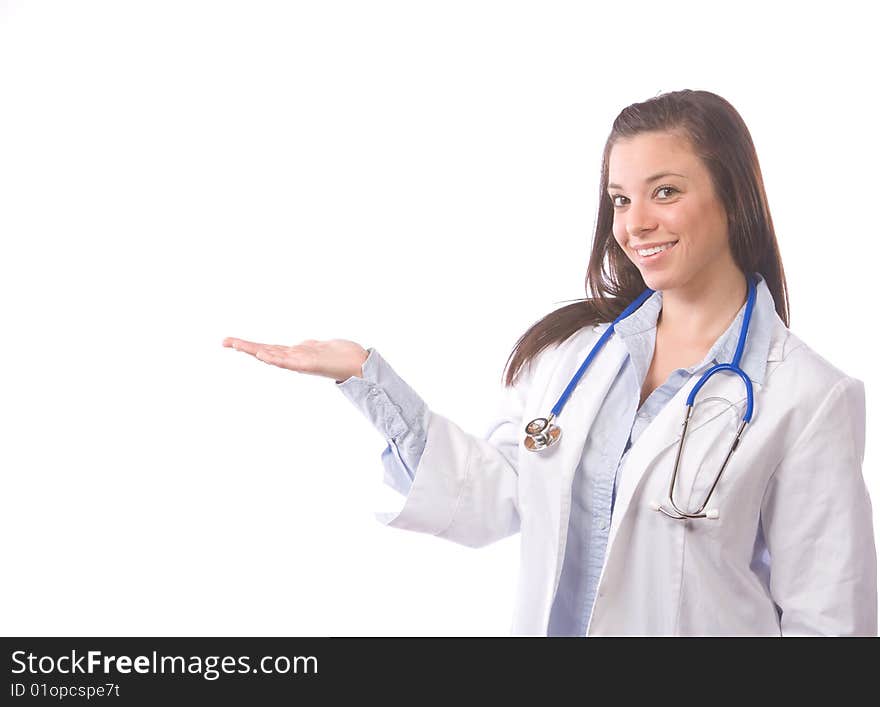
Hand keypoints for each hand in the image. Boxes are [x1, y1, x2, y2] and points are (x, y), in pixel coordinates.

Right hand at [222, 337, 368, 381]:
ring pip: (273, 356)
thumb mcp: (318, 347)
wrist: (358, 363)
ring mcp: (300, 362)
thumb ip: (307, 348)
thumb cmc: (339, 355)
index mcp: (294, 355)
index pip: (267, 349)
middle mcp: (294, 359)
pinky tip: (263, 355)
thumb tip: (301, 345)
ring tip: (237, 345)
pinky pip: (289, 361)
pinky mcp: (310, 363)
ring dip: (255, 351)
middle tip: (224, 341)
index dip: (249, 345)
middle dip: (244, 347)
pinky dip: (275, 358)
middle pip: (264, 351)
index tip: (231, 341)